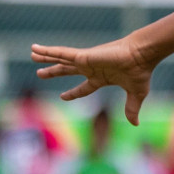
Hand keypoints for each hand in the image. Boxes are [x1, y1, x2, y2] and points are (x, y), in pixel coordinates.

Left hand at [31, 37, 157, 124]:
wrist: (141, 55)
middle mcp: (91, 68)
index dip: (73, 93)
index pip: (84, 87)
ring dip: (46, 58)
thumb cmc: (140, 71)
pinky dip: (48, 52)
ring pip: (61, 60)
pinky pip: (61, 54)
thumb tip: (136, 124)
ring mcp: (86, 61)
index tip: (63, 96)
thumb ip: (132, 108)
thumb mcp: (136, 94)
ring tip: (32, 55)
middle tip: (41, 74)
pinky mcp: (83, 56)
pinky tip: (36, 49)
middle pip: (67, 70)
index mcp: (102, 78)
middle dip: (54, 71)